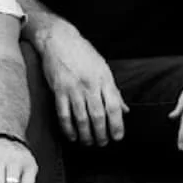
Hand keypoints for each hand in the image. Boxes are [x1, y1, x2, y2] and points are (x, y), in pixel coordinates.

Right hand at [40, 21, 127, 145]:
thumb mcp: (103, 69)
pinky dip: (68, 128)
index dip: (117, 125)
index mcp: (104, 79)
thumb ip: (113, 91)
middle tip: (103, 143)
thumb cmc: (83, 54)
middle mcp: (90, 85)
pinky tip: (72, 136)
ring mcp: (73, 88)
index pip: (114, 107)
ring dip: (86, 135)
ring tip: (89, 143)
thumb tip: (124, 110)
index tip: (118, 137)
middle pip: (98, 116)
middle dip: (101, 134)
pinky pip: (64, 114)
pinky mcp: (58, 90)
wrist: (59, 39)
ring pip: (81, 118)